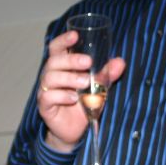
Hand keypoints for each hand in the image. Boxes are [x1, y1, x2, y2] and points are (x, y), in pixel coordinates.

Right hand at [37, 30, 125, 152]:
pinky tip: (73, 99)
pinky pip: (48, 96)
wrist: (76, 130)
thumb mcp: (99, 87)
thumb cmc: (84, 103)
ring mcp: (45, 91)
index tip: (75, 35)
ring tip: (85, 83)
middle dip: (71, 59)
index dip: (63, 40)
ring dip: (68, 78)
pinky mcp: (45, 106)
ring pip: (50, 78)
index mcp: (62, 67)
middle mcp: (51, 76)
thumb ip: (107, 74)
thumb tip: (120, 61)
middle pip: (54, 61)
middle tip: (88, 62)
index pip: (57, 48)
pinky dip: (61, 96)